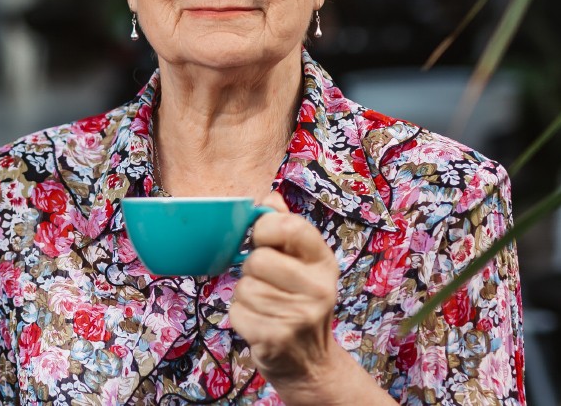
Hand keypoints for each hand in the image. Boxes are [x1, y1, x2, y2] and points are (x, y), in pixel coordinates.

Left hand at [226, 191, 341, 386]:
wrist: (310, 363)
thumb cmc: (298, 304)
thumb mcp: (302, 265)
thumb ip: (286, 228)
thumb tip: (269, 197)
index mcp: (323, 262)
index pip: (288, 225)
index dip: (263, 229)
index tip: (261, 241)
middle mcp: (319, 288)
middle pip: (257, 259)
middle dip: (251, 270)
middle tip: (265, 283)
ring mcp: (300, 316)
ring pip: (244, 287)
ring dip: (245, 296)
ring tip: (264, 307)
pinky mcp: (277, 338)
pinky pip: (237, 312)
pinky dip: (240, 318)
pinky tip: (259, 324)